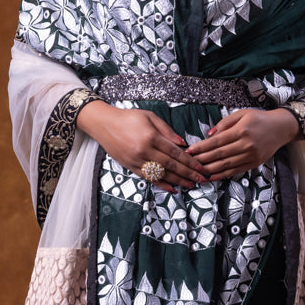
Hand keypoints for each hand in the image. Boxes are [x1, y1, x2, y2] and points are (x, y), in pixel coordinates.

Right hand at [76, 101, 208, 191]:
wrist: (104, 124)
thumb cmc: (129, 117)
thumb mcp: (150, 117)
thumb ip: (167, 130)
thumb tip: (183, 144)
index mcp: (150, 137)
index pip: (175, 152)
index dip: (189, 161)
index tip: (201, 167)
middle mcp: (143, 151)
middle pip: (170, 165)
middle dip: (187, 173)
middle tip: (201, 179)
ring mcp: (136, 160)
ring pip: (161, 174)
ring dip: (177, 181)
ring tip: (190, 185)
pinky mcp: (130, 167)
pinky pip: (148, 178)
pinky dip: (161, 184)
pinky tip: (172, 188)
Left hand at [186, 108, 298, 179]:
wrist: (281, 128)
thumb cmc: (260, 119)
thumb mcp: (242, 114)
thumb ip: (224, 123)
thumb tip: (209, 135)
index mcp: (242, 130)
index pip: (217, 141)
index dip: (202, 147)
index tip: (189, 151)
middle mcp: (246, 145)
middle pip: (219, 154)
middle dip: (202, 159)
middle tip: (189, 162)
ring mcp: (250, 156)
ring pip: (226, 165)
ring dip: (209, 169)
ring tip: (197, 171)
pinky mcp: (254, 163)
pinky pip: (235, 171)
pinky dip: (222, 175)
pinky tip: (212, 176)